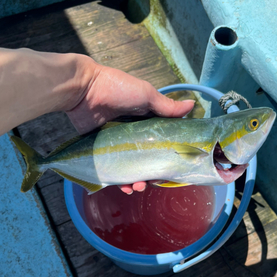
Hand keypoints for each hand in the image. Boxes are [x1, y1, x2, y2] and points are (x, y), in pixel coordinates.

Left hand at [66, 62, 194, 193]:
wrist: (84, 91)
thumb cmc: (118, 89)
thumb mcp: (147, 95)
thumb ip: (167, 106)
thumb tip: (193, 105)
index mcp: (146, 121)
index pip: (161, 142)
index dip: (167, 155)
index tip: (173, 168)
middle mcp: (132, 134)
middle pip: (146, 158)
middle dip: (152, 173)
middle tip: (154, 182)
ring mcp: (117, 144)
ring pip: (130, 167)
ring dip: (137, 180)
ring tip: (138, 187)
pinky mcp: (101, 150)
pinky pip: (112, 169)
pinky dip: (119, 180)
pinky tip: (125, 187)